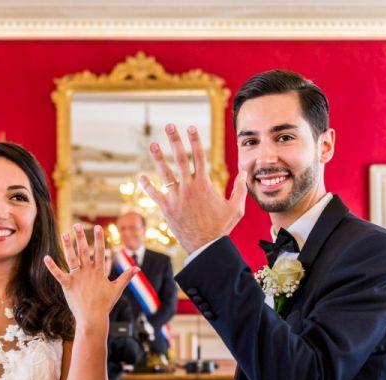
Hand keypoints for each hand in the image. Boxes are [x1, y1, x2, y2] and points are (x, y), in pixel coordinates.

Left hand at [44, 224, 136, 324]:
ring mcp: (77, 278)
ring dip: (67, 246)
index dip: (99, 239)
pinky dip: (52, 266)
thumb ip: (126, 277)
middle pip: (84, 251)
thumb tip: (137, 268)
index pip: (99, 251)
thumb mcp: (117, 289)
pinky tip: (46, 258)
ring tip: (64, 234)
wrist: (93, 318)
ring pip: (71, 259)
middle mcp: (88, 272)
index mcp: (99, 272)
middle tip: (77, 225)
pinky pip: (59, 274)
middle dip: (81, 237)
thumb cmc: (105, 304)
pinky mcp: (68, 285)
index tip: (98, 227)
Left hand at [139, 124, 247, 252]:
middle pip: (180, 158)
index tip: (190, 127)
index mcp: (204, 184)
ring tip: (152, 144)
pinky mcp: (167, 208)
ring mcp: (176, 197)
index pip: (199, 156)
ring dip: (158, 157)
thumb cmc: (221, 227)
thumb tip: (244, 172)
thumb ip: (240, 188)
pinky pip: (155, 194)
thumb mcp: (236, 208)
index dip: (194, 140)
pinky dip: (147, 186)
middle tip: (169, 126)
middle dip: (174, 140)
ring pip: (165, 173)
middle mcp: (188, 187)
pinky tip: (141, 177)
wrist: (205, 246)